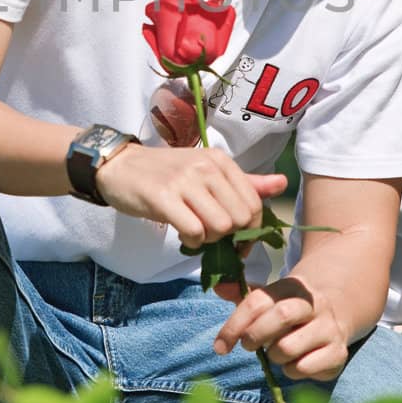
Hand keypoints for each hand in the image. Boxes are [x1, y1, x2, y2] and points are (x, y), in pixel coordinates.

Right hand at [96, 144, 287, 248]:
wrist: (119, 167)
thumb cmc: (166, 173)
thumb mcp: (206, 171)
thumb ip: (244, 182)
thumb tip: (282, 183)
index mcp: (220, 161)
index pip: (254, 203)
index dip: (249, 230)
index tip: (235, 239)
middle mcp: (206, 167)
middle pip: (240, 218)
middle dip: (229, 237)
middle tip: (211, 235)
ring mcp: (184, 181)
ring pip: (219, 227)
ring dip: (209, 240)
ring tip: (194, 230)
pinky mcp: (163, 197)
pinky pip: (193, 232)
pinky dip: (191, 242)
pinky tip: (182, 233)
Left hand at [212, 276, 349, 380]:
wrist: (334, 317)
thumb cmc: (289, 312)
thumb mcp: (268, 299)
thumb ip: (242, 295)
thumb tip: (217, 287)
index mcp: (292, 287)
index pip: (258, 301)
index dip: (235, 324)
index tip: (220, 345)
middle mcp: (314, 304)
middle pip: (280, 316)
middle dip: (255, 335)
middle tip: (248, 345)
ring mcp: (329, 328)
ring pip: (289, 347)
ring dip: (273, 356)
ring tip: (276, 352)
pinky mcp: (338, 353)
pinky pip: (304, 368)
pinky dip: (291, 371)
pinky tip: (294, 363)